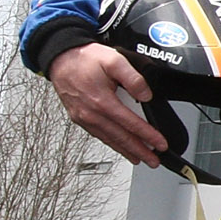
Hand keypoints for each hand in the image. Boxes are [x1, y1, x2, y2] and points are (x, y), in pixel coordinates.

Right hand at [47, 43, 164, 164]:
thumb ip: (133, 78)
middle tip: (154, 161)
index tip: (160, 145)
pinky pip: (98, 135)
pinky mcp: (78, 118)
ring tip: (139, 158)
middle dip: (139, 151)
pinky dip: (111, 143)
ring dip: (126, 151)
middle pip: (120, 138)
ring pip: (109, 139)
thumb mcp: (114, 60)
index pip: (131, 124)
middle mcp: (91, 113)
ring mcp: (83, 117)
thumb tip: (146, 96)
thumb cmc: (85, 58)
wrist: (60, 58)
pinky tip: (118, 146)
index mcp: (102, 101)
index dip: (148, 136)